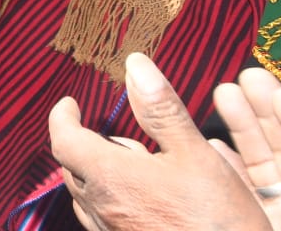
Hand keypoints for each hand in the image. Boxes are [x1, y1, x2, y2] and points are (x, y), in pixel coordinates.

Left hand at [50, 53, 273, 230]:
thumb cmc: (218, 219)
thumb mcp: (196, 154)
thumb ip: (161, 110)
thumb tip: (135, 65)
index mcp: (109, 177)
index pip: (63, 139)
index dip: (62, 117)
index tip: (70, 103)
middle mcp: (101, 208)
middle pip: (72, 167)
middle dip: (87, 144)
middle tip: (118, 135)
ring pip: (87, 197)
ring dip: (99, 175)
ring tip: (137, 167)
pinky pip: (103, 220)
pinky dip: (112, 200)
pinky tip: (148, 201)